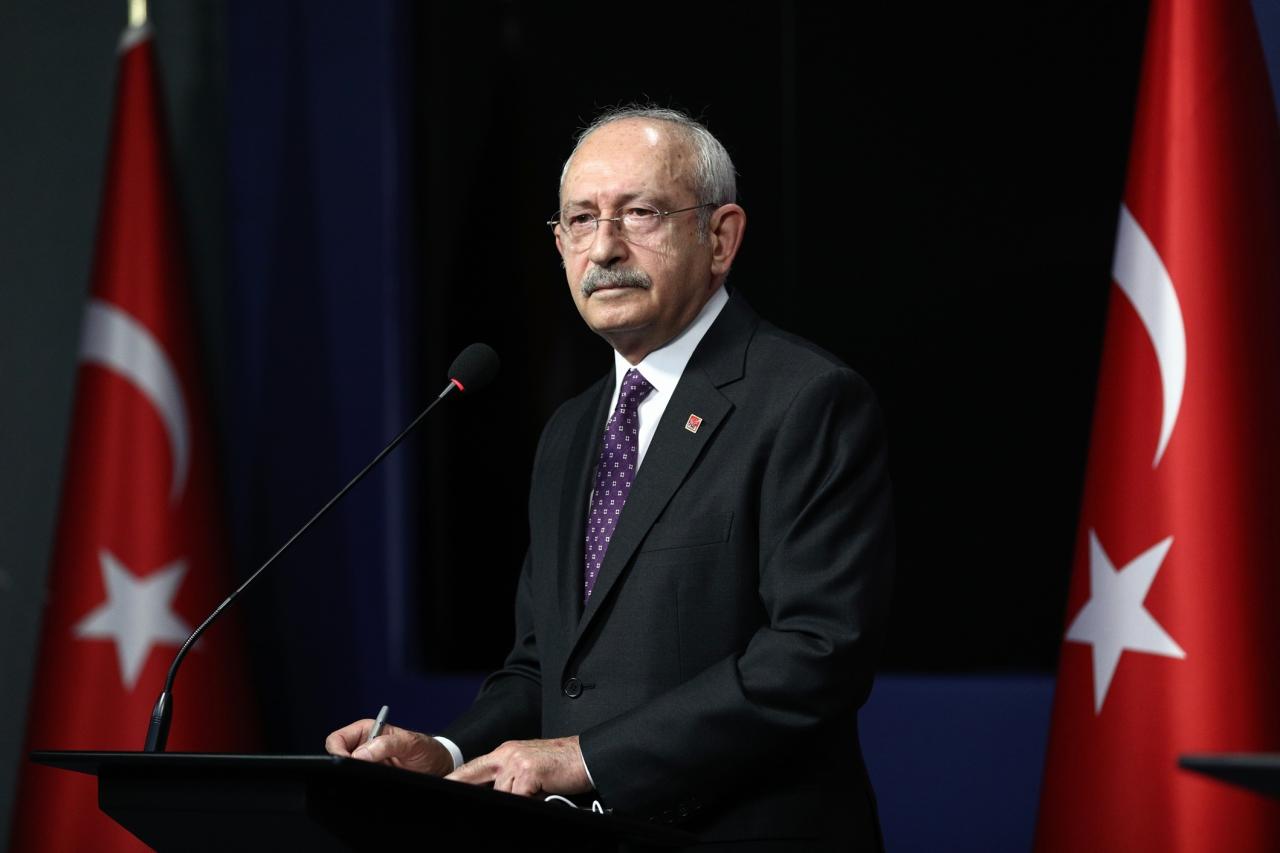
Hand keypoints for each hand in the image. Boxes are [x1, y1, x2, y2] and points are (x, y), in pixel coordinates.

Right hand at [324, 719, 453, 775]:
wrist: (439, 767)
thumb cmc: (426, 749)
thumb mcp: (410, 743)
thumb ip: (386, 744)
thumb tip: (360, 754)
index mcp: (367, 730)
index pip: (337, 739)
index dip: (337, 752)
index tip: (348, 762)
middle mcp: (364, 746)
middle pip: (338, 757)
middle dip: (344, 766)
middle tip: (359, 774)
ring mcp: (367, 764)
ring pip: (347, 773)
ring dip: (355, 777)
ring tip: (372, 778)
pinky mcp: (372, 778)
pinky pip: (358, 783)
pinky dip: (362, 785)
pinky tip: (374, 785)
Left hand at [445, 736, 590, 796]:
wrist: (587, 756)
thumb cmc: (562, 765)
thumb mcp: (529, 766)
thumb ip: (509, 777)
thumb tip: (496, 796)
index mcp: (505, 752)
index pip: (472, 767)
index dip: (454, 779)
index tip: (440, 788)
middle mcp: (507, 754)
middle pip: (483, 784)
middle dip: (486, 793)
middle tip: (489, 797)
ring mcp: (517, 762)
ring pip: (503, 795)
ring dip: (520, 799)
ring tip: (539, 793)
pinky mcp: (529, 772)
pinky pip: (519, 798)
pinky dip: (531, 802)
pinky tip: (544, 795)